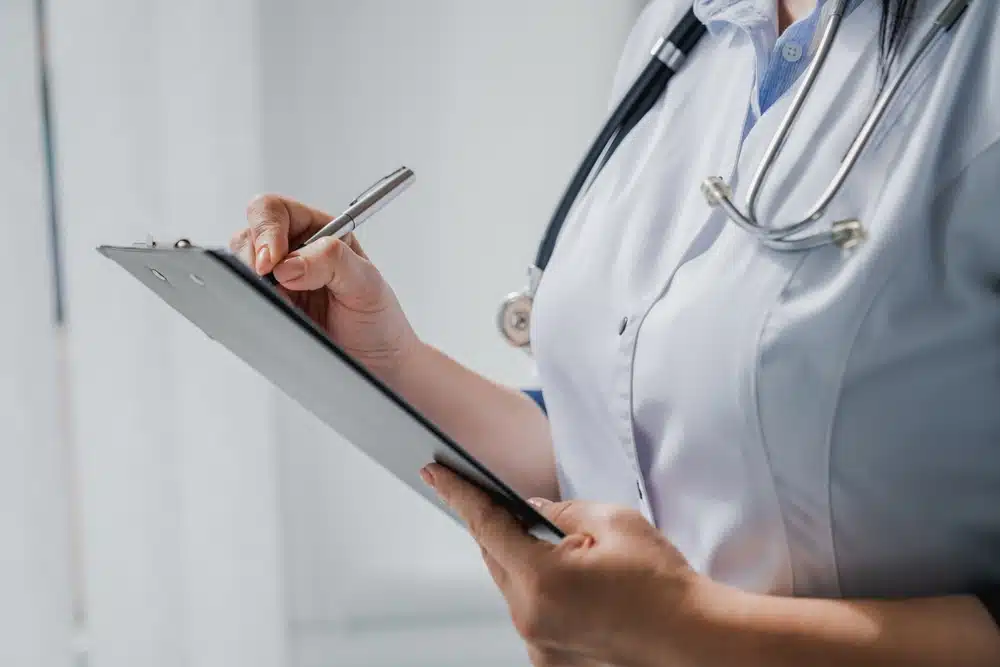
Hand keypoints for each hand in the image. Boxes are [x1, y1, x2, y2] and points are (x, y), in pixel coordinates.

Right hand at [233, 194, 419, 379]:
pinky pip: (242, 297)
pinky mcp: (269, 307)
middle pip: (248, 234)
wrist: (377, 366)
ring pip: (239, 265)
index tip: (272, 261)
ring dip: (251, 282)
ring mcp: (278, 281)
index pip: (276, 210)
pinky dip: (246, 303)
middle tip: (270, 284)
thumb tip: (288, 264)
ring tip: (283, 303)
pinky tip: (272, 314)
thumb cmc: (379, 321)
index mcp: (320, 231)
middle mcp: (295, 252)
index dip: (267, 230)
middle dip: (253, 256)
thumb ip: (332, 261)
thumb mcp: (367, 284)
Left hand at [421, 463, 705, 666]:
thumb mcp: (613, 522)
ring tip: (565, 552)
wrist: (697, 640)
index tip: (434, 472)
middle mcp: (530, 619)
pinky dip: (540, 591)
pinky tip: (572, 584)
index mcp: (541, 580)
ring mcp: (539, 646)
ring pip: (512, 587)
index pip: (485, 525)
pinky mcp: (551, 660)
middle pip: (495, 557)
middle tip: (519, 508)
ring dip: (524, 562)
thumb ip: (560, 510)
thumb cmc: (664, 584)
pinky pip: (530, 613)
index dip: (458, 493)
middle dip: (501, 528)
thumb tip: (532, 510)